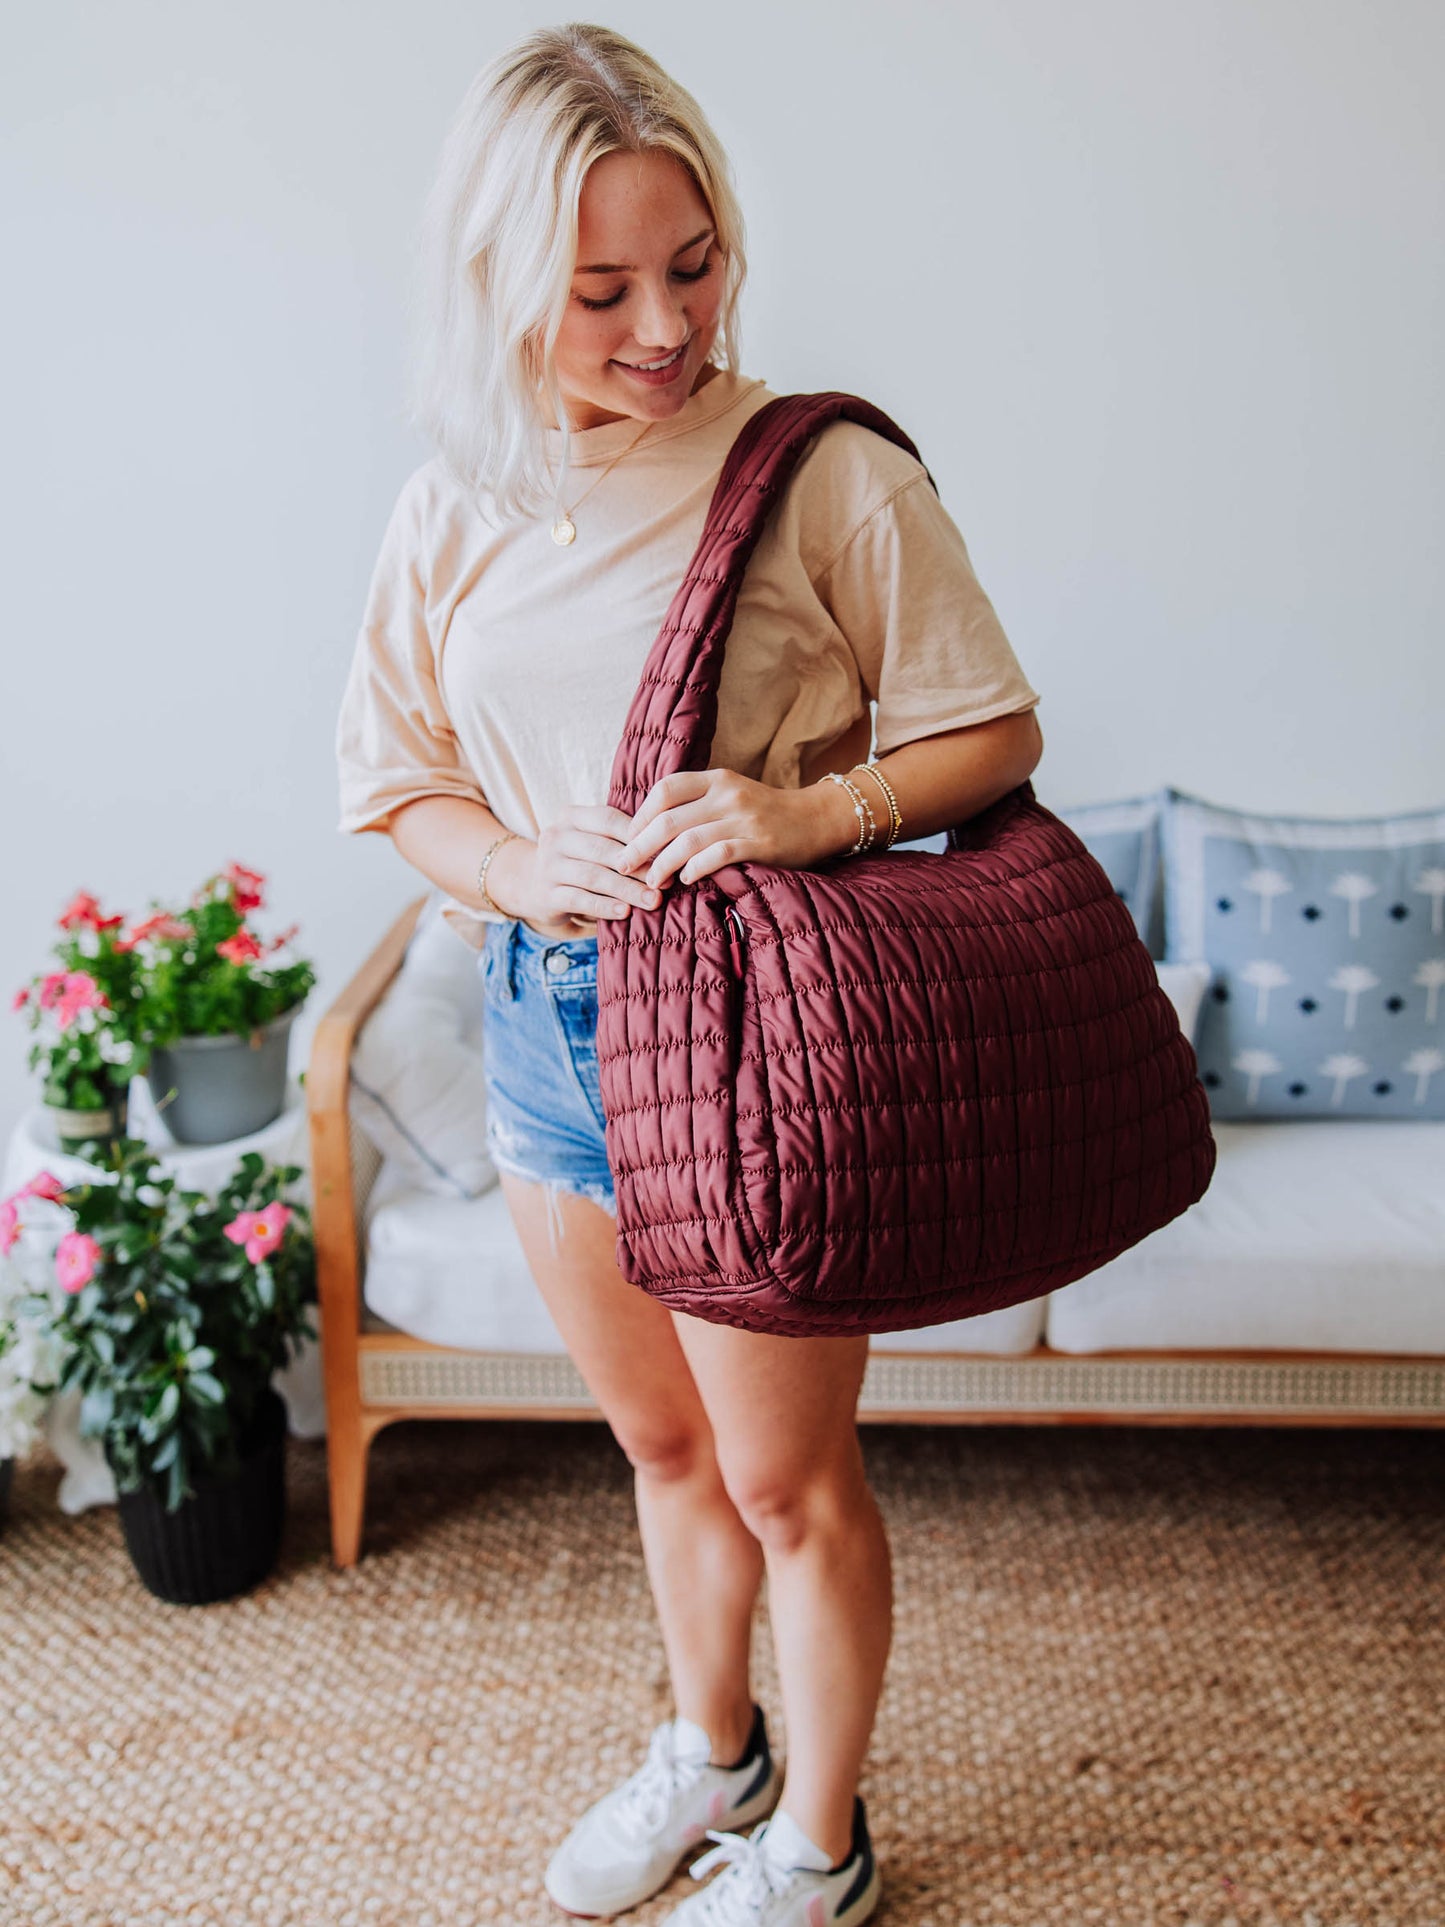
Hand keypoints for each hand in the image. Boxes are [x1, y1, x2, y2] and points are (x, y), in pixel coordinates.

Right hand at [491, 803, 663, 939]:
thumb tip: (666, 849)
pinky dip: (604, 907)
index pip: (608, 819)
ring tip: (653, 900)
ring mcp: (547, 866)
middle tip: (666, 881)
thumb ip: (618, 839)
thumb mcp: (590, 840)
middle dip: (638, 867)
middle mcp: (555, 836)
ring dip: (626, 889)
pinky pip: (579, 900)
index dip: (638, 836)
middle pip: (603, 850)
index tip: (667, 852)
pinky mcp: (546, 894)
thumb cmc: (576, 859)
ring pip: (593, 876)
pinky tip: (625, 912)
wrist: (530, 884)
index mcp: (570, 816)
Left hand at [615, 769, 854, 891]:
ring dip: (663, 864)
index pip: (665, 789)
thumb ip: (697, 805)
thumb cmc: (766, 813)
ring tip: (652, 882)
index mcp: (716, 779)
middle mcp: (728, 795)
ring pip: (689, 840)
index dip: (640, 815)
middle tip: (624, 866)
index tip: (628, 838)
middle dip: (640, 846)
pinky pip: (718, 855)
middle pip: (669, 819)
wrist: (817, 819)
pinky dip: (696, 869)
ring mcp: (744, 819)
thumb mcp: (730, 796)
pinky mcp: (760, 844)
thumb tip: (650, 829)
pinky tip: (686, 879)